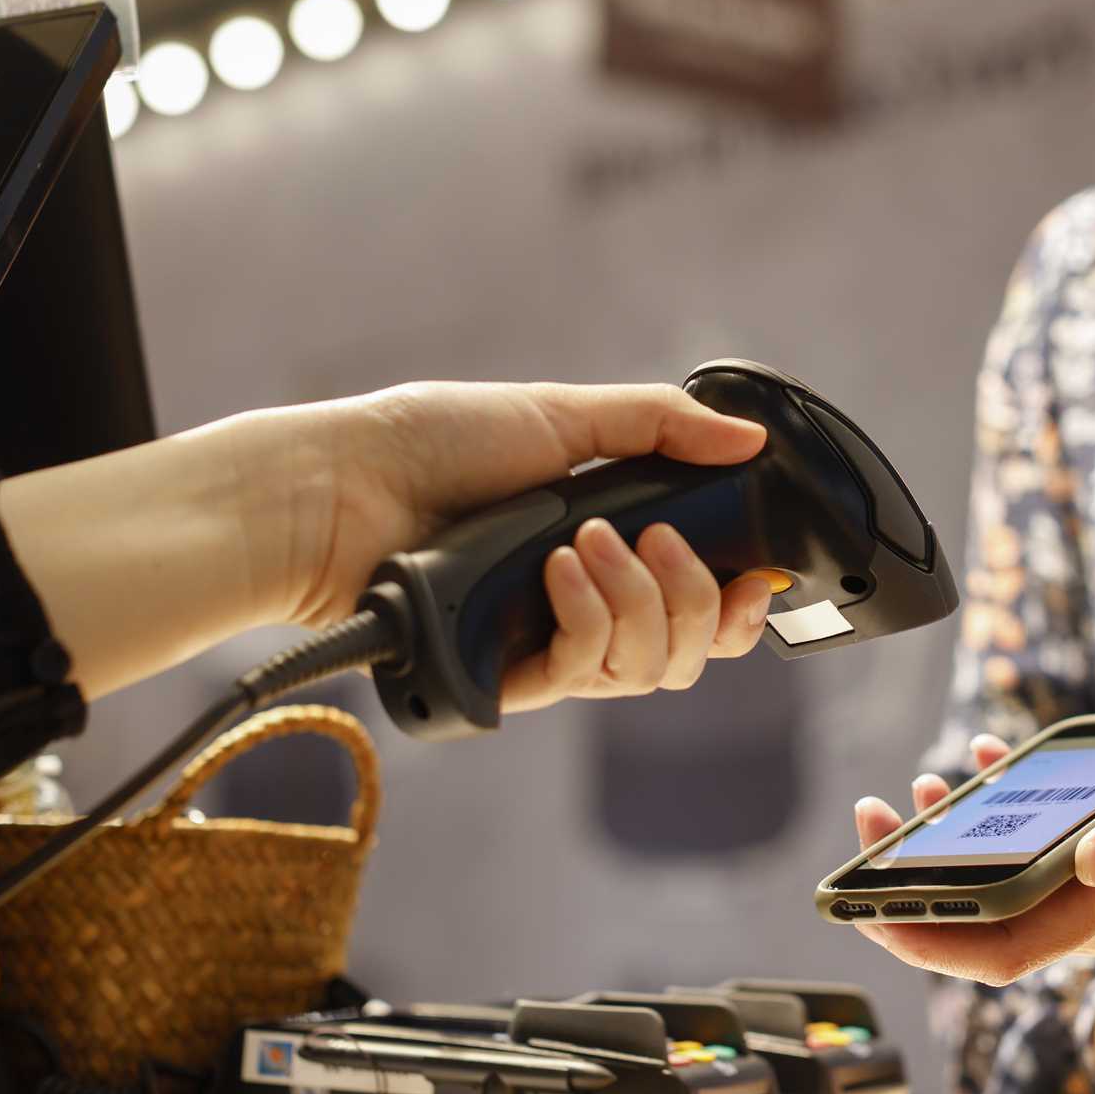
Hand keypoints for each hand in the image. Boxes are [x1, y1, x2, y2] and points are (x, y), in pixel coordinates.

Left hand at [0, 382, 772, 703]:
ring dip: (636, 602)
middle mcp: (581, 606)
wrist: (341, 489)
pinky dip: (588, 618)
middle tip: (656, 542)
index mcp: (604, 550)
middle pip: (685, 651)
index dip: (736, 606)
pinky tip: (557, 571)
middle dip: (695, 600)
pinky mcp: (504, 678)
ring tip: (584, 543)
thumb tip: (749, 438)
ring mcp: (543, 645)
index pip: (696, 605)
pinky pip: (583, 675)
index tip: (753, 578)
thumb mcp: (560, 415)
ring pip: (645, 670)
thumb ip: (661, 427)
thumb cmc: (429, 443)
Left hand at [849, 711, 1094, 985]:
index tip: (867, 907)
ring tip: (922, 788)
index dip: (927, 940)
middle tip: (873, 822)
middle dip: (919, 886)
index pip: (1001, 953)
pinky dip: (1008, 814)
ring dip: (957, 847)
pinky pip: (1047, 853)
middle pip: (991, 925)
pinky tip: (992, 760)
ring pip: (1013, 888)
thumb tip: (1094, 858)